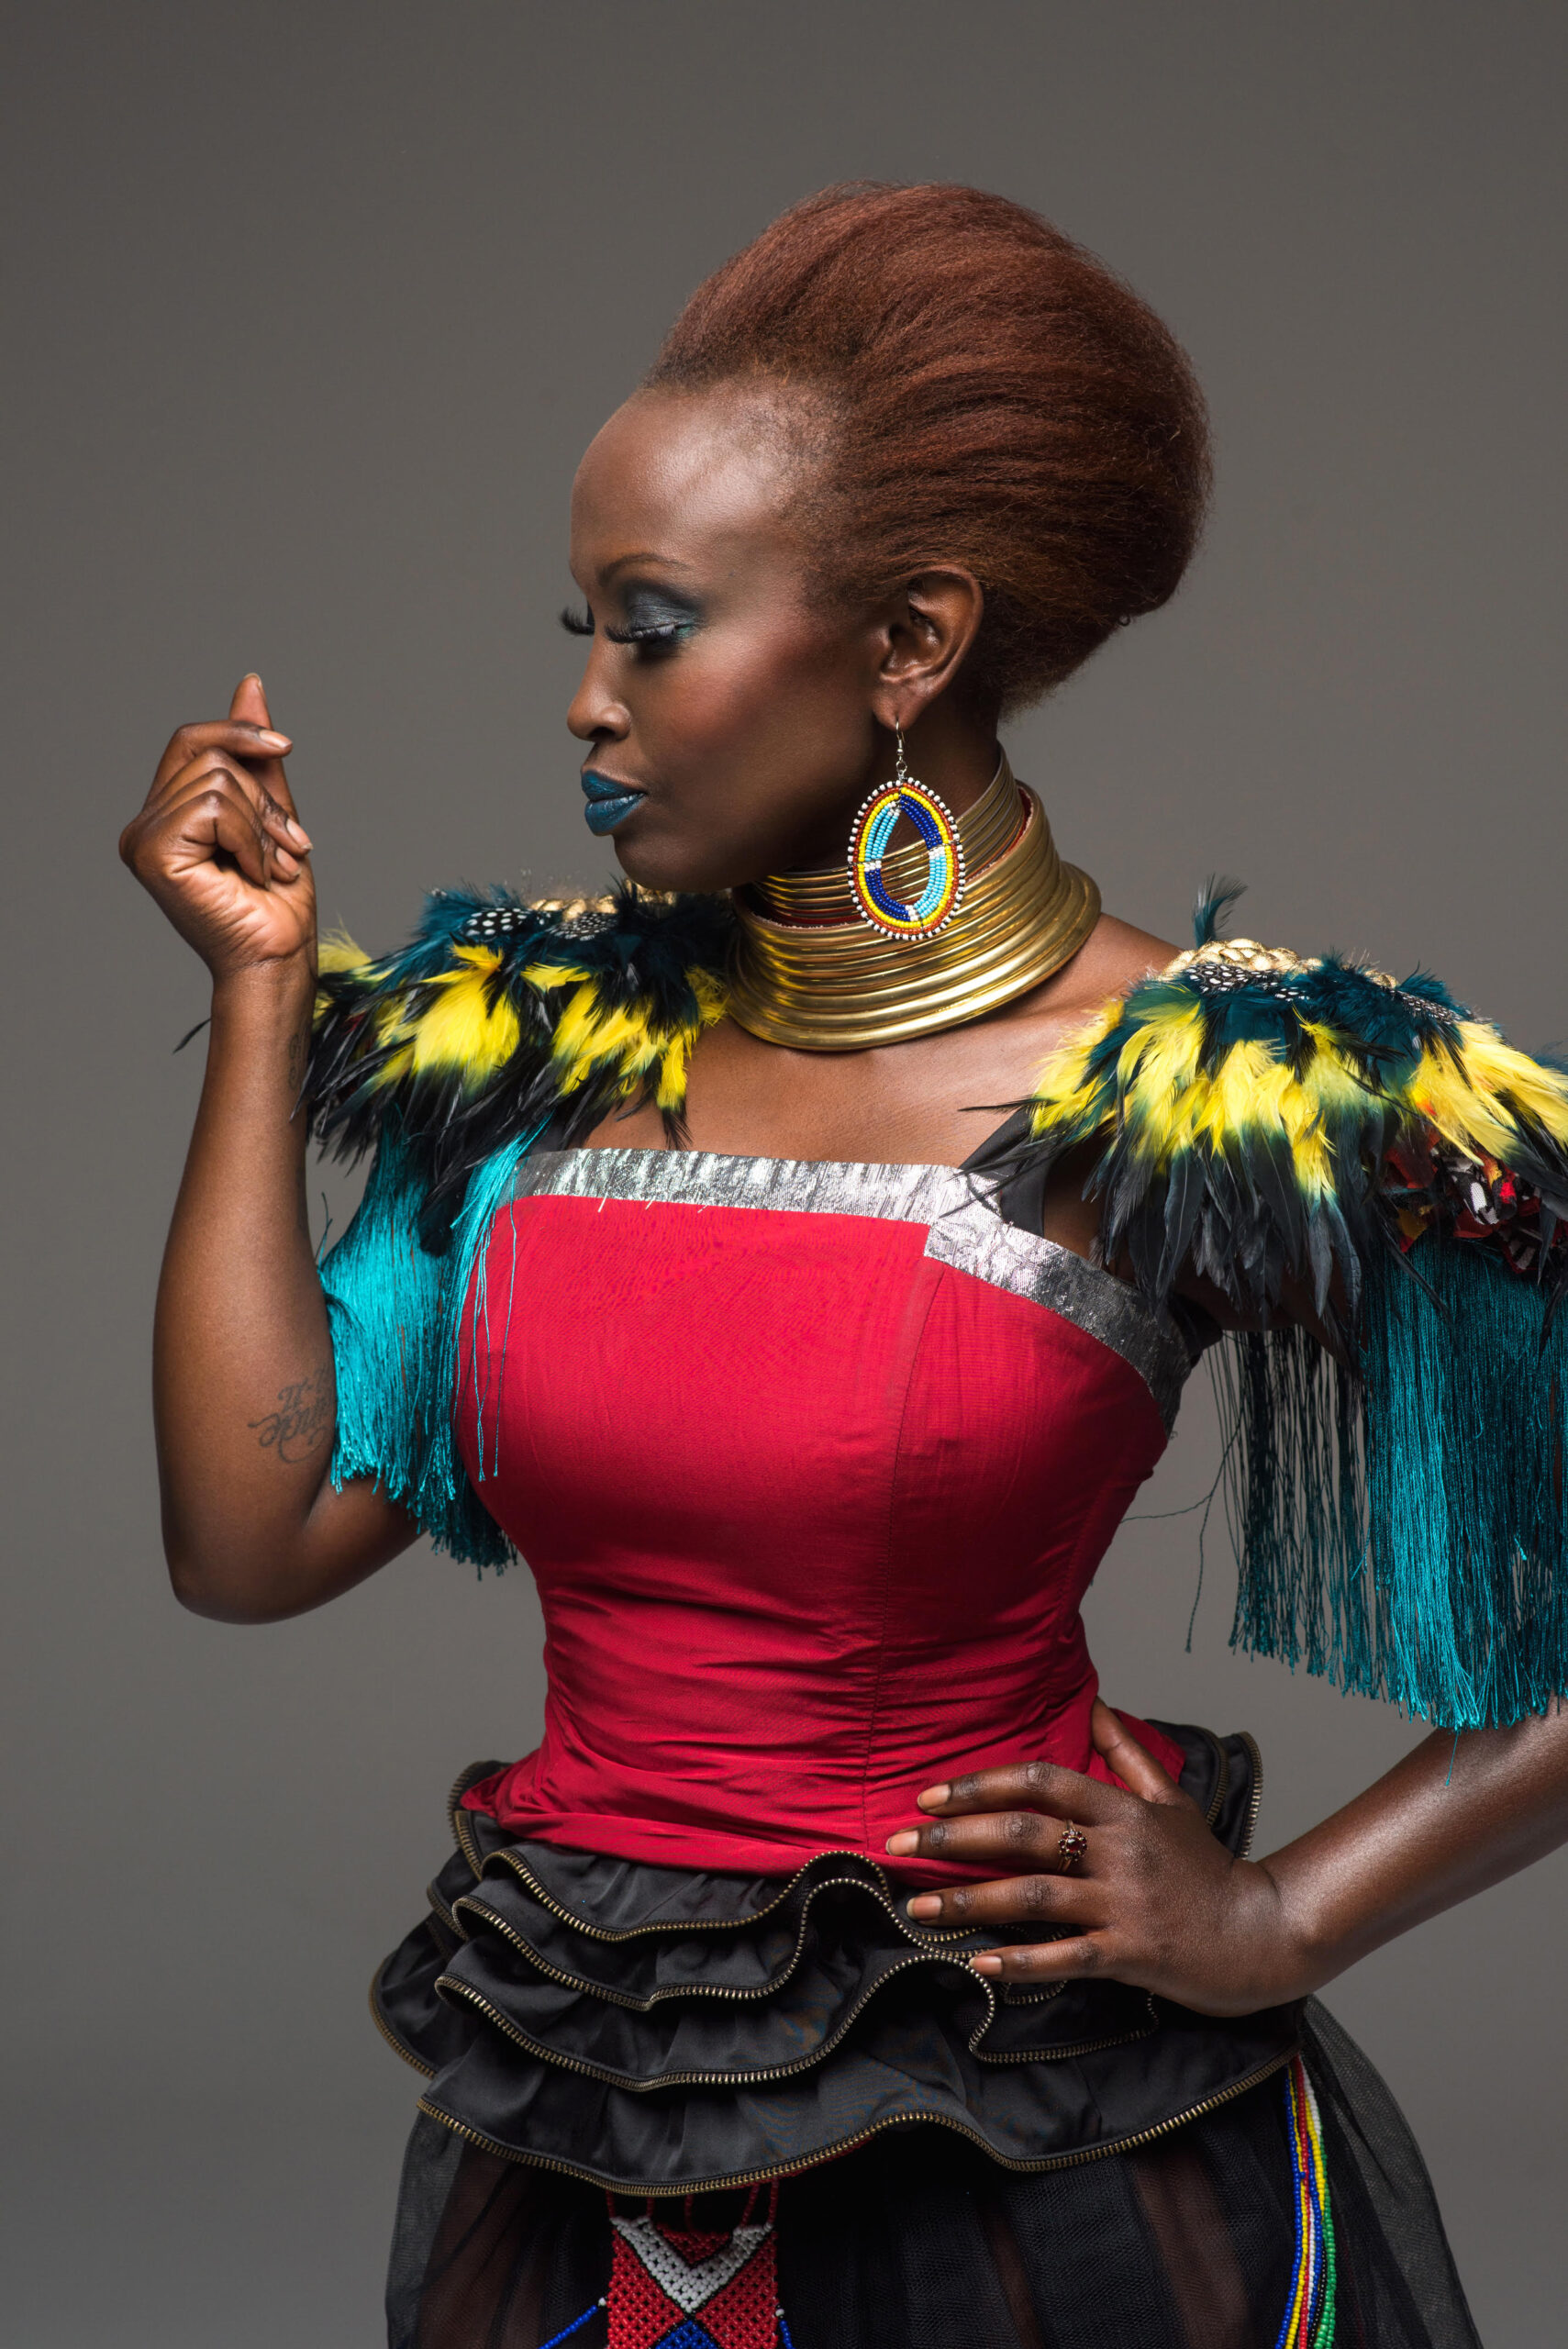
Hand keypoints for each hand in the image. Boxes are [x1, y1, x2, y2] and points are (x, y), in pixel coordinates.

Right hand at [120, 674, 315, 979]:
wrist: (278, 958)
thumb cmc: (277, 903)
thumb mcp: (272, 812)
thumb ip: (255, 756)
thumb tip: (250, 685)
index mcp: (166, 816)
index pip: (192, 741)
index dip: (238, 732)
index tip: (284, 746)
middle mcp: (144, 825)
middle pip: (210, 757)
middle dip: (264, 800)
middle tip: (286, 848)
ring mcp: (142, 839)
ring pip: (217, 779)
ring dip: (263, 825)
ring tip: (271, 867)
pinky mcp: (152, 852)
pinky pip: (215, 806)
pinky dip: (251, 838)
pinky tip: (254, 876)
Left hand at [885, 1700, 1306, 2016]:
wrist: (1262, 1934)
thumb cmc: (1209, 1868)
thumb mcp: (1171, 1802)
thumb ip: (1128, 1755)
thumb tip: (1095, 1704)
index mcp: (1123, 1809)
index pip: (1040, 1781)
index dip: (980, 1786)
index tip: (930, 1798)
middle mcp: (1118, 1851)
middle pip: (1023, 1834)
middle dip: (953, 1838)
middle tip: (898, 1844)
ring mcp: (1124, 1903)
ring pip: (1032, 1896)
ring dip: (968, 1901)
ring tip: (917, 1907)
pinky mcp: (1131, 1953)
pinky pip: (1064, 1957)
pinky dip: (1018, 1961)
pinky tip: (976, 1963)